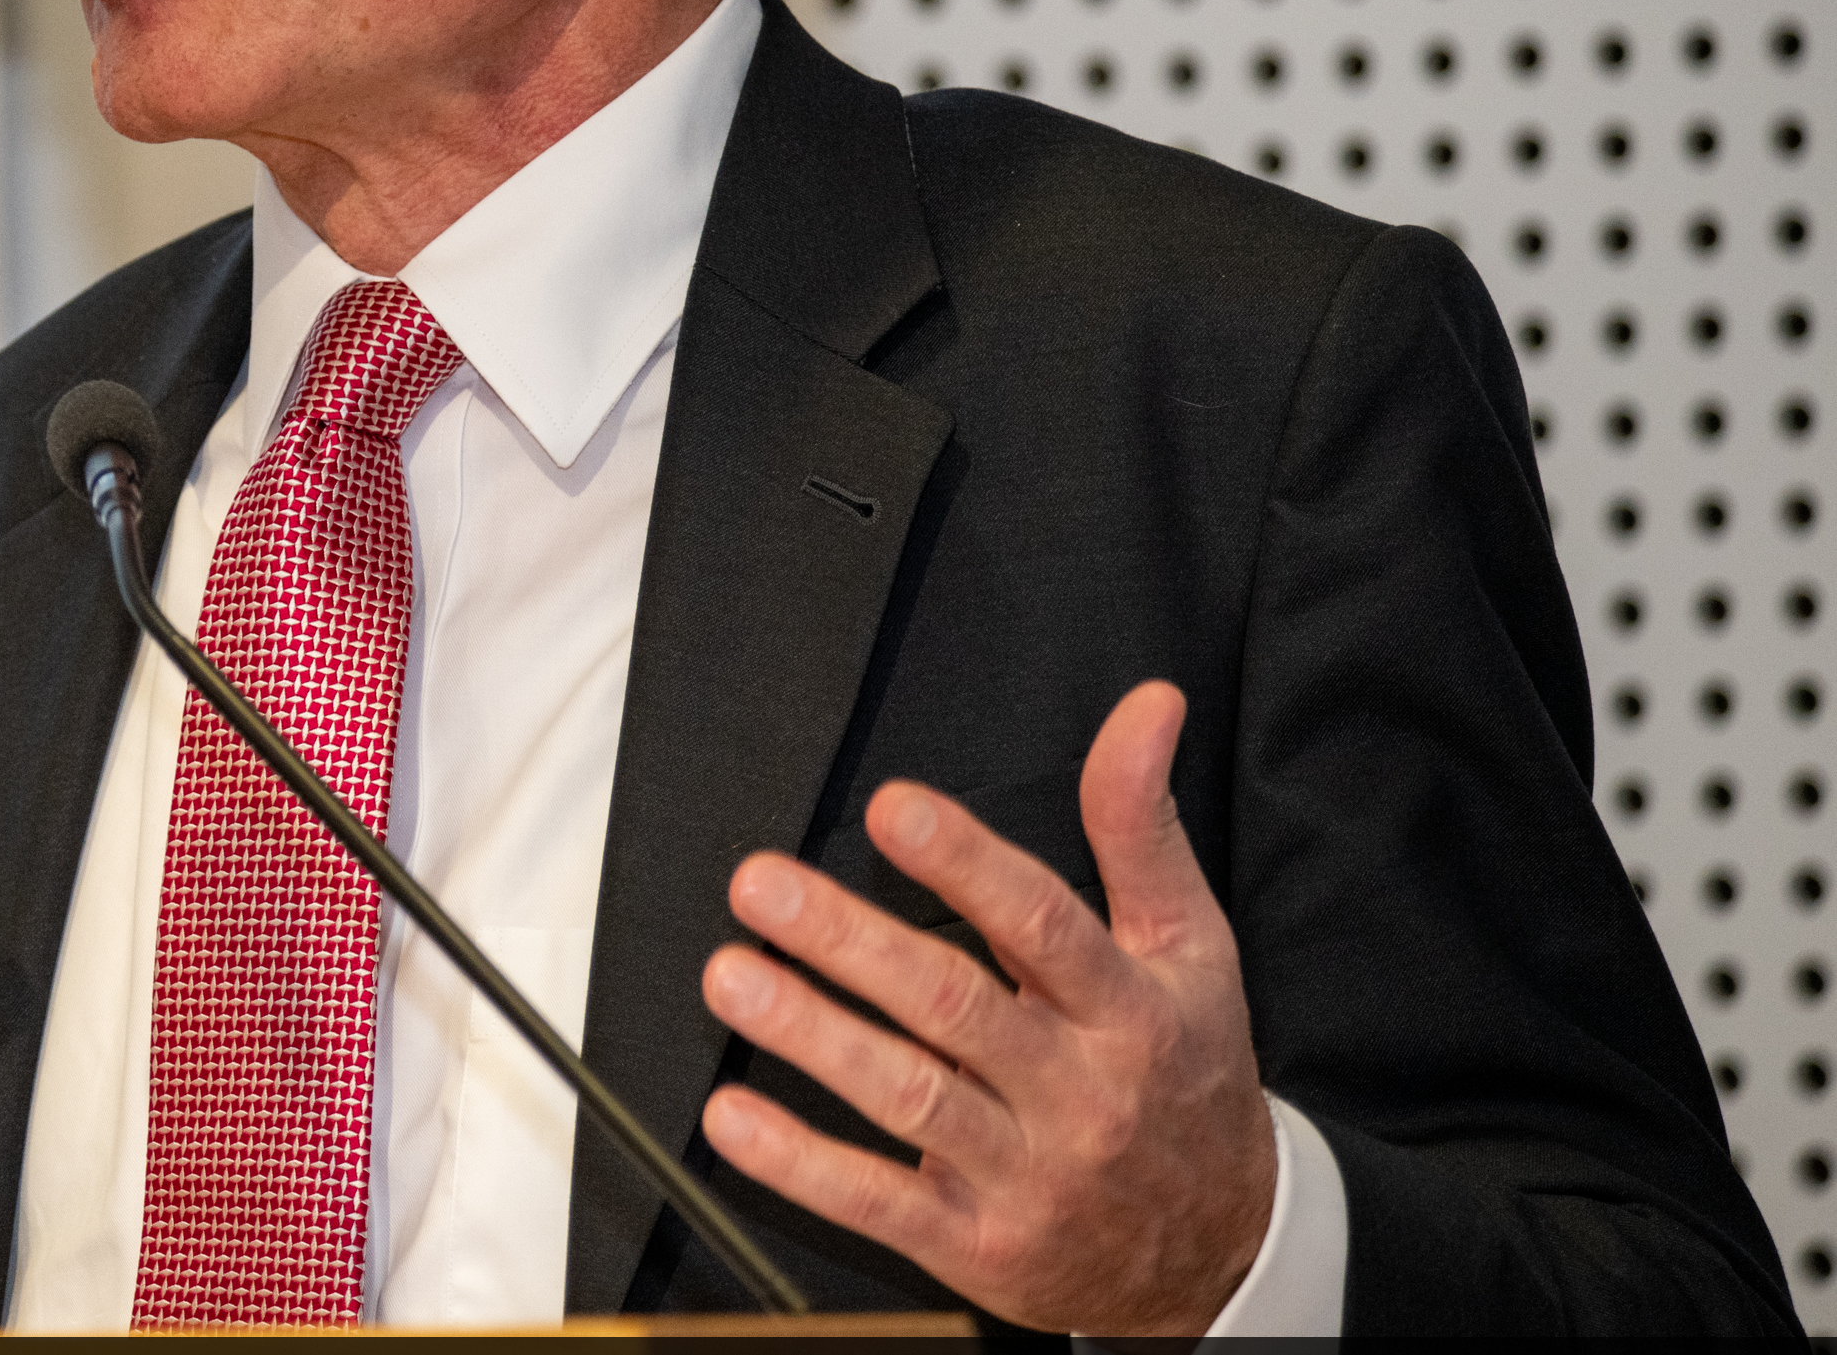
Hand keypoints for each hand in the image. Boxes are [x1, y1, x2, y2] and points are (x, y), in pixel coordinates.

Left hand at [694, 681, 1274, 1336]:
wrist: (1224, 1251)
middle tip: (759, 883)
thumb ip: (1142, 825)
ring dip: (810, 1038)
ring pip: (909, 1100)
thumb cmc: (1185, 1074)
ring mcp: (1029, 1177)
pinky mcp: (980, 1247)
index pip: (1042, 925)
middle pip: (954, 1008)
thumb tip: (1148, 704)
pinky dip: (801, 1165)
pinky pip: (881, 1205)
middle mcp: (1079, 1092)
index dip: (967, 865)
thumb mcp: (1191, 949)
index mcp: (1129, 1009)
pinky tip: (732, 1118)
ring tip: (730, 976)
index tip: (893, 808)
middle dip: (849, 942)